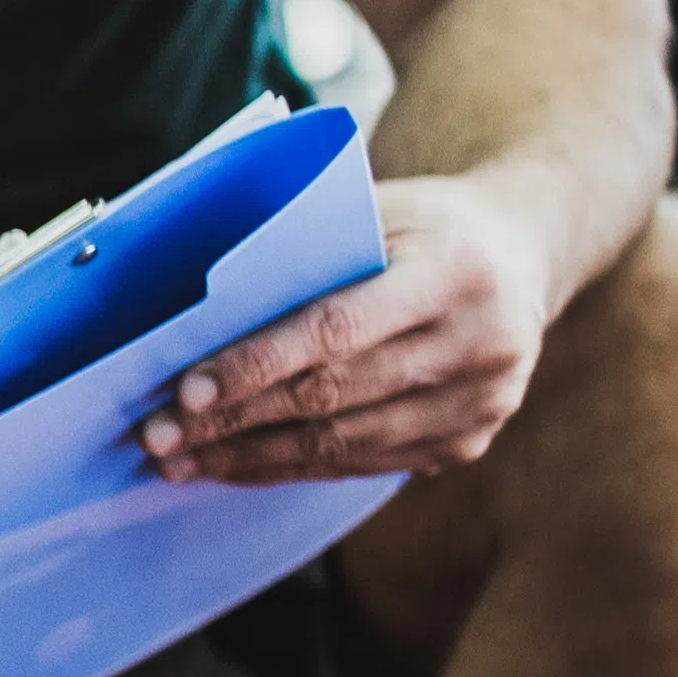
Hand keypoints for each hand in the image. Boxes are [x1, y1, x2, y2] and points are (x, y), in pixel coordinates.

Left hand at [142, 171, 565, 485]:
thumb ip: (305, 248)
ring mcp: (479, 402)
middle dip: (233, 422)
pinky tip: (233, 465)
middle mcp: (481, 344)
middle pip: (332, 396)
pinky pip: (360, 464)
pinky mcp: (465, 441)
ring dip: (248, 457)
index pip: (339, 328)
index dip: (258, 364)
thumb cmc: (425, 223)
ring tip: (178, 459)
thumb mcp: (378, 208)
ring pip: (341, 444)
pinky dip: (289, 468)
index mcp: (455, 273)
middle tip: (156, 436)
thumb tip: (194, 301)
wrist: (521, 252)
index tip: (186, 391)